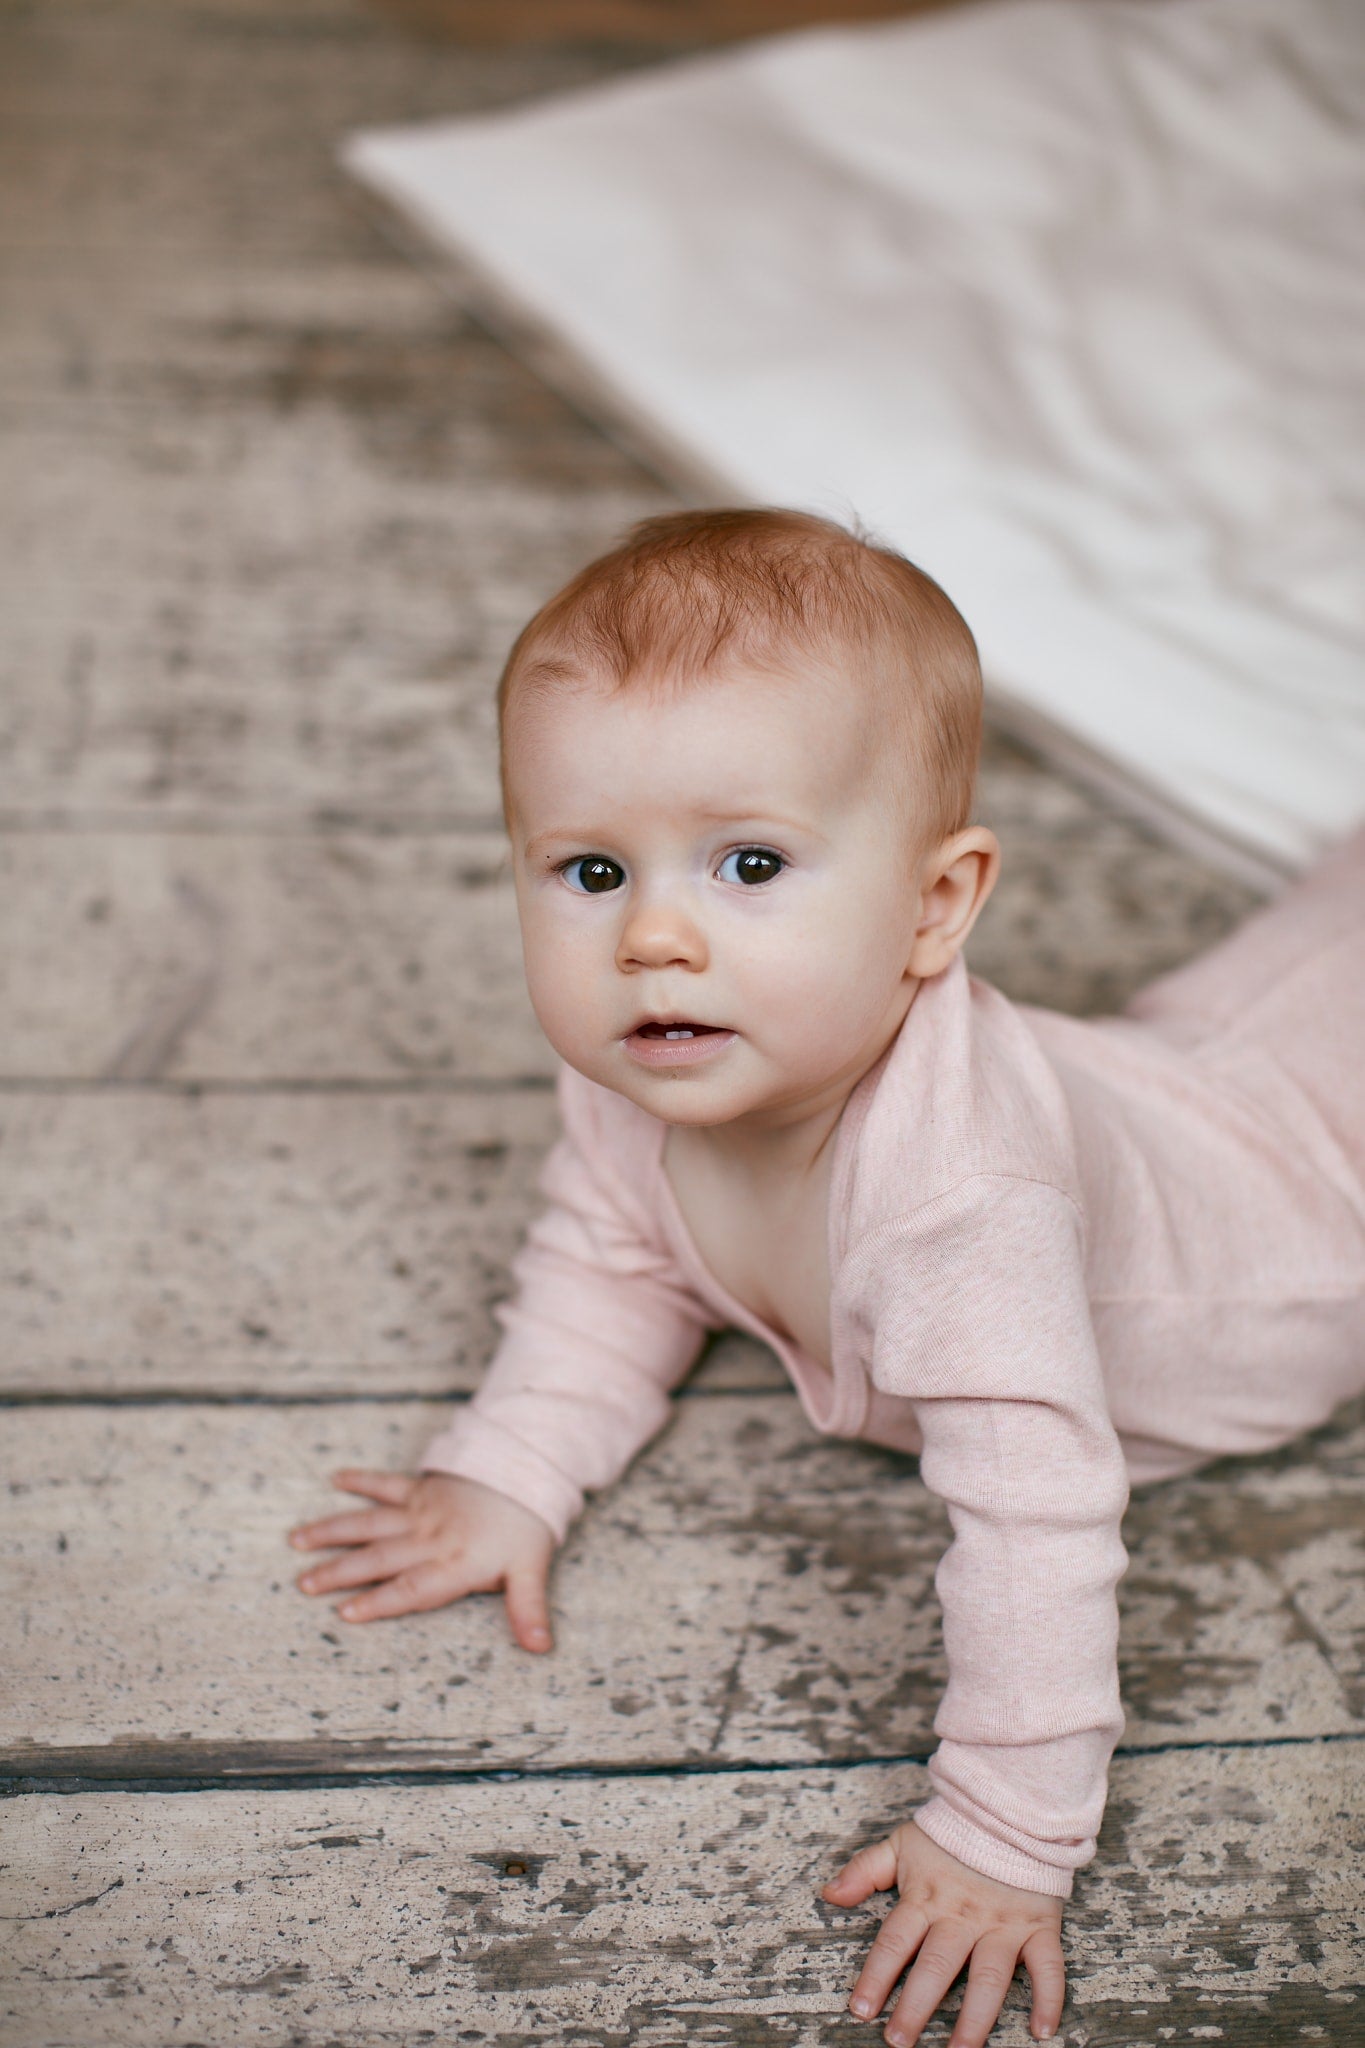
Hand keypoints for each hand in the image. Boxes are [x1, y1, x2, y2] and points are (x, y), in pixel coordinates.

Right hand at [288, 1469, 556, 1648]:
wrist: (528, 1467)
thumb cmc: (528, 1525)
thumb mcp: (532, 1570)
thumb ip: (528, 1610)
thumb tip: (540, 1648)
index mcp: (454, 1563)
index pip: (411, 1588)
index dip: (379, 1601)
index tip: (345, 1612)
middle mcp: (430, 1537)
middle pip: (379, 1557)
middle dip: (340, 1572)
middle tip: (304, 1584)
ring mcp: (421, 1510)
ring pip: (371, 1522)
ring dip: (334, 1531)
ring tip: (298, 1541)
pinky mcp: (421, 1487)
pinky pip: (386, 1483)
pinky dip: (362, 1480)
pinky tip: (336, 1478)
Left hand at [822, 1819, 1064, 2046]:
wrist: (1009, 1808)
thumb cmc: (952, 1832)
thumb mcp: (902, 1843)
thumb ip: (865, 1871)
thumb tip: (829, 1895)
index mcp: (927, 1898)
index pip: (895, 1943)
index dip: (876, 1977)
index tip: (861, 2010)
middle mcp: (964, 1915)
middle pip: (936, 1966)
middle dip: (916, 2007)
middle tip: (899, 2041)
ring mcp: (1003, 1924)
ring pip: (988, 1977)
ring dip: (974, 2018)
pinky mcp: (1038, 1926)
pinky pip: (1047, 1966)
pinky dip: (1049, 1998)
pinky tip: (1042, 2030)